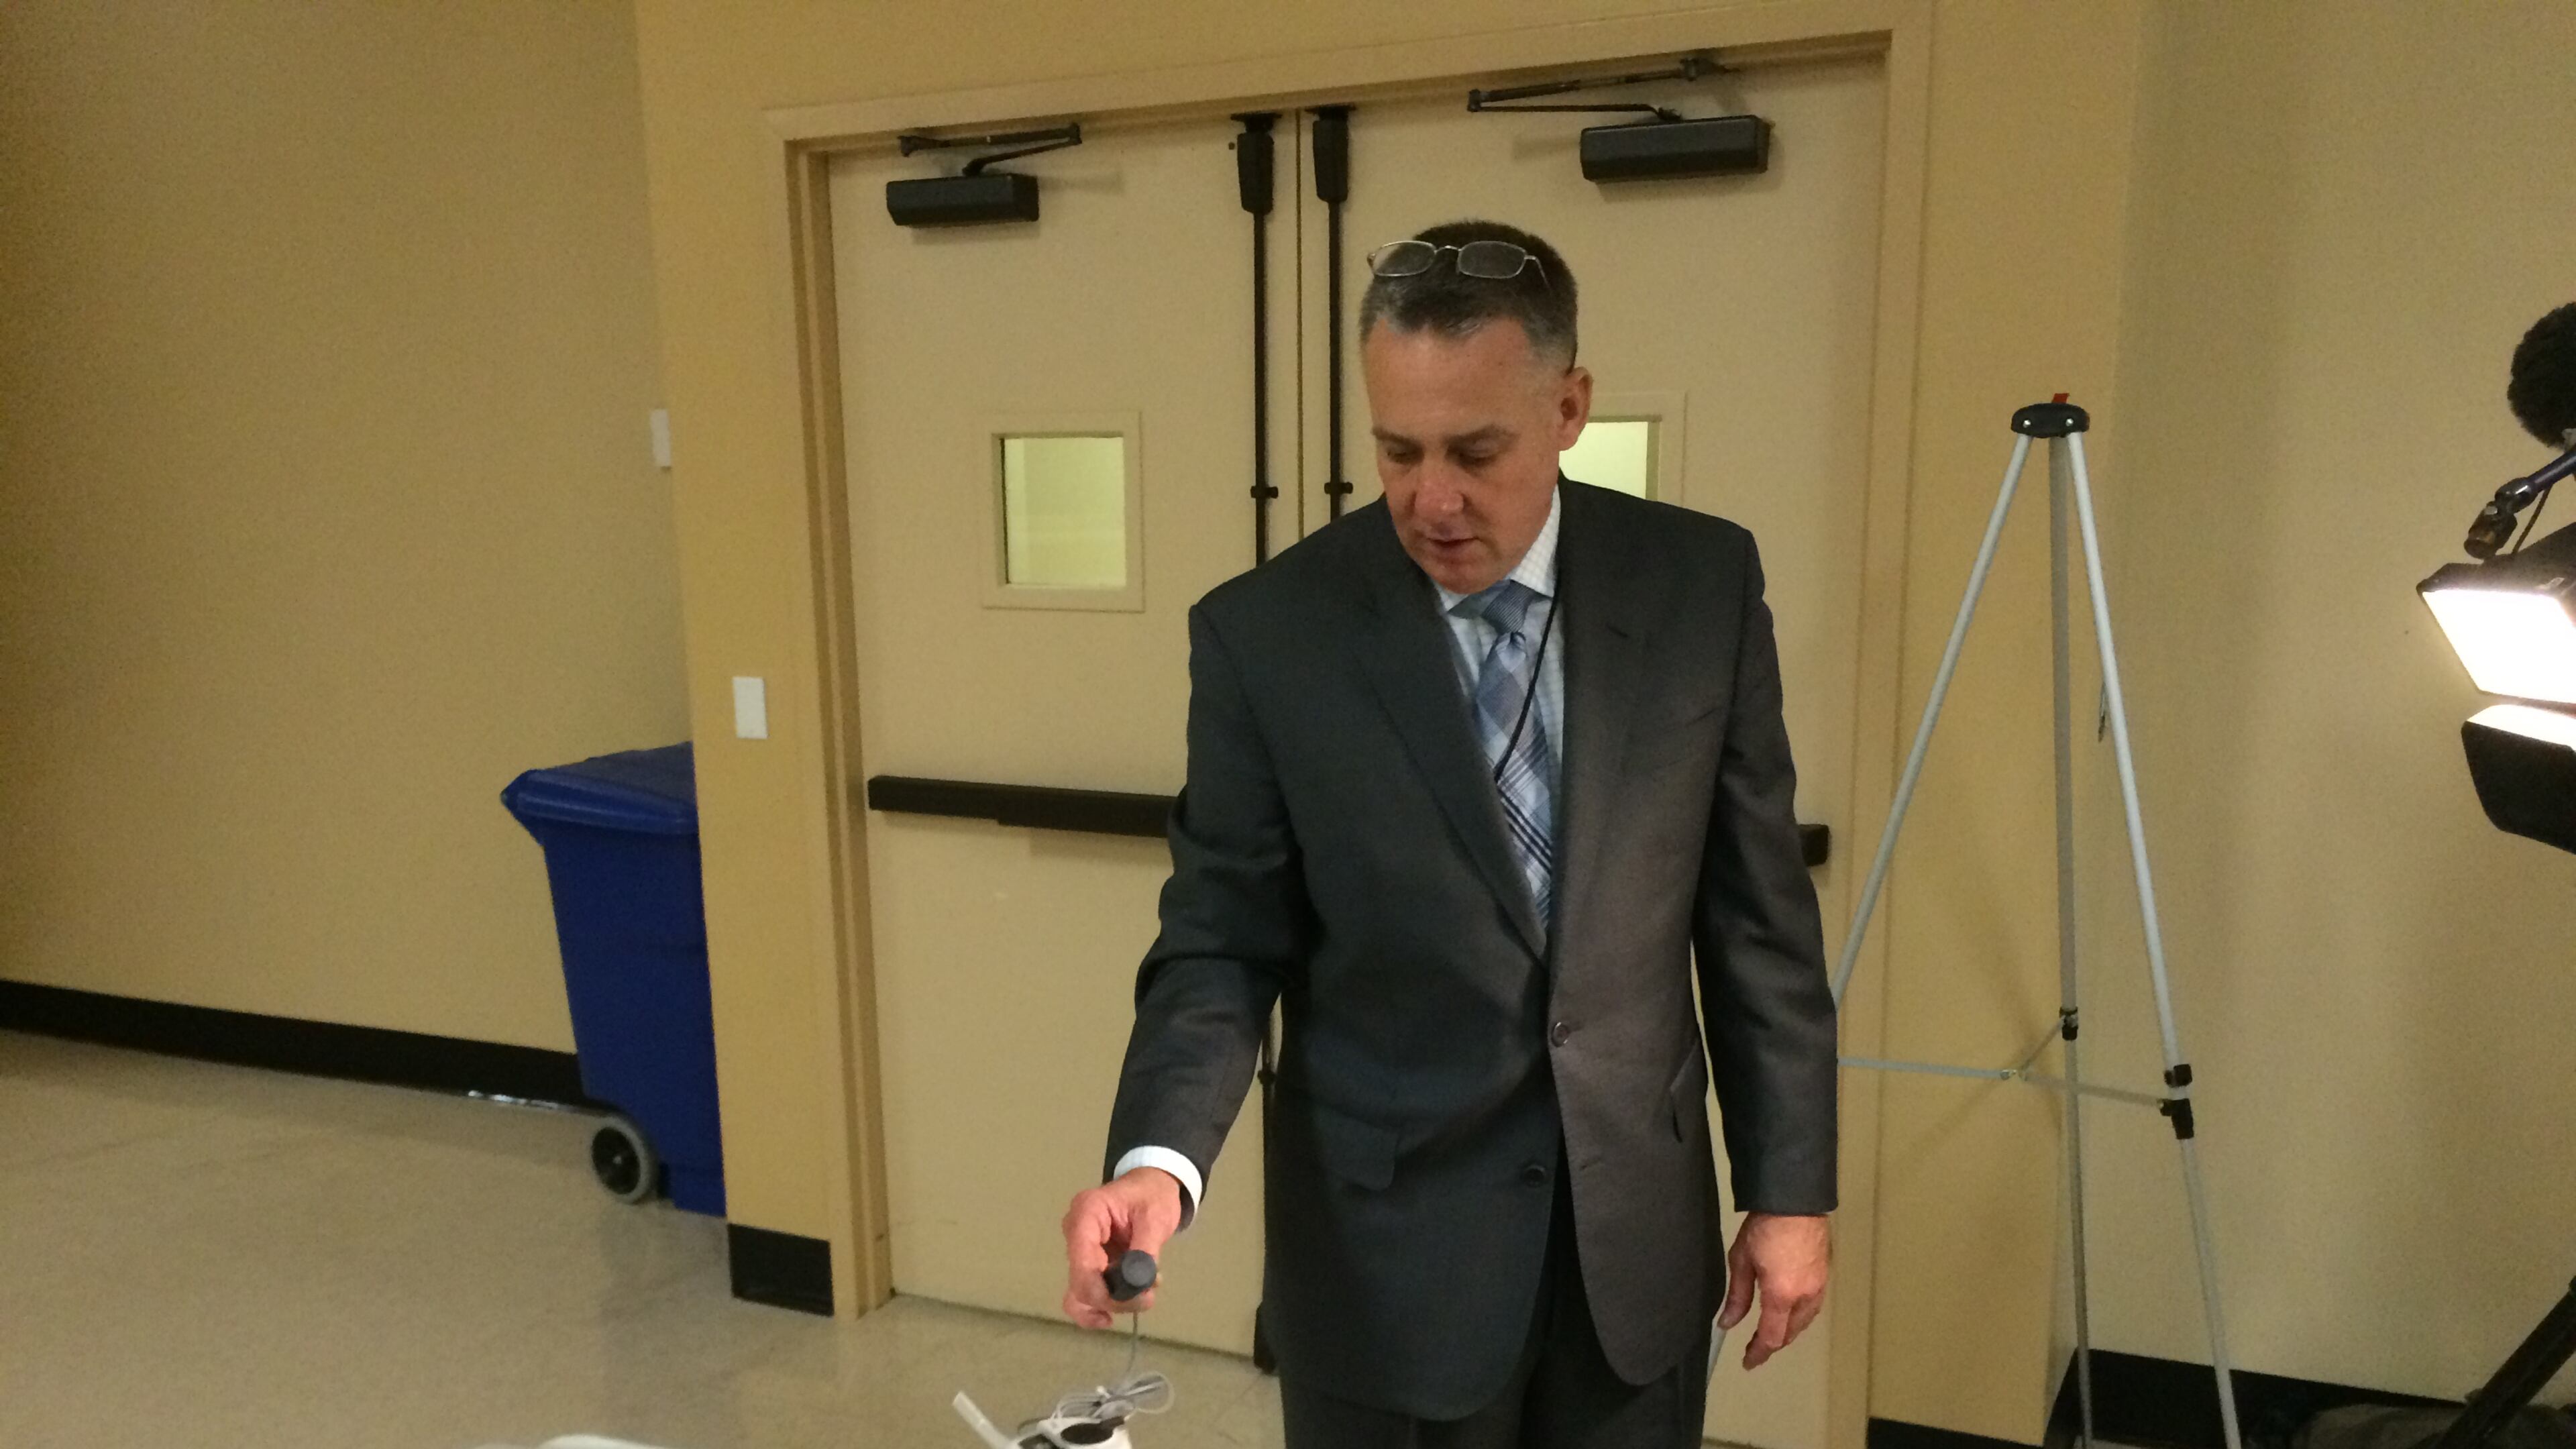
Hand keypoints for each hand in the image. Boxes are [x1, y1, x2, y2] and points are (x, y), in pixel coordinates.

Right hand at [1061, 1167, 1184, 1328]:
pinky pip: (1087, 1294)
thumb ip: (1145, 1250)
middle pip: (1081, 1284)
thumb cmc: (1152, 1196)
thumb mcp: (1156, 1218)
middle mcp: (1074, 1233)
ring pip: (1080, 1295)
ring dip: (1113, 1304)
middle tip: (1149, 1296)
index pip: (1082, 1263)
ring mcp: (1078, 1251)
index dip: (1103, 1291)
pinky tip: (1129, 1302)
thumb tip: (1138, 1285)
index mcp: (1087, 1213)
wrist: (1151, 1188)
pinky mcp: (1088, 1264)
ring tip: (1144, 1297)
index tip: (1137, 1297)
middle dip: (1115, 1299)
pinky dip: (1107, 1303)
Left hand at [1718, 1212, 1829, 1368]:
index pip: (1771, 1337)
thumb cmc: (1763, 1227)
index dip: (1759, 1353)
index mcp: (1781, 1295)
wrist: (1795, 1200)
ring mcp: (1819, 1286)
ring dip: (1788, 1331)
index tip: (1748, 1362)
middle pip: (1790, 1333)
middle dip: (1773, 1343)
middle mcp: (1804, 1297)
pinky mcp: (1825, 1275)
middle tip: (1755, 1346)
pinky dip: (1800, 1317)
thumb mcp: (1741, 1260)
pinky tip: (1790, 1311)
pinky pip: (1813, 1307)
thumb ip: (1737, 1296)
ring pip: (1805, 1322)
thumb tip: (1727, 1323)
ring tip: (1771, 1331)